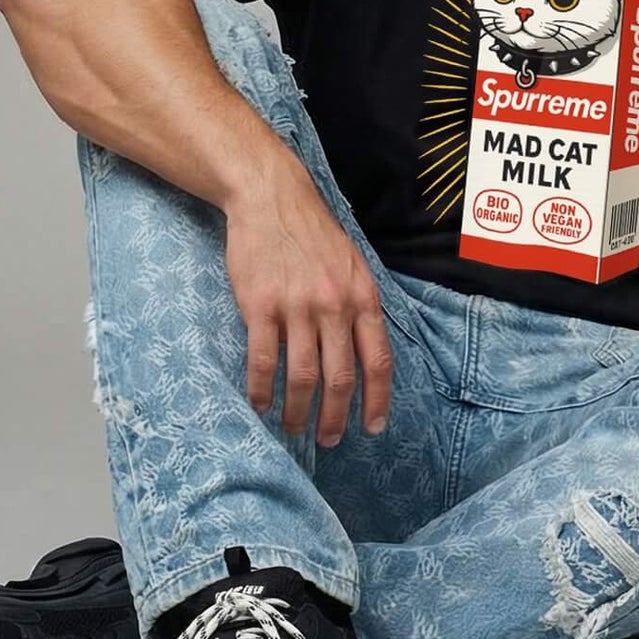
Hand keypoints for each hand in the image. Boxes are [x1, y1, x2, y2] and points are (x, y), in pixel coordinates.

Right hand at [221, 158, 393, 446]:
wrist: (272, 199)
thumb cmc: (314, 234)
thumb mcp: (354, 265)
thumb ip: (361, 305)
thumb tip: (367, 350)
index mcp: (363, 298)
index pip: (378, 360)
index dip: (378, 399)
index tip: (373, 426)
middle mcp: (335, 306)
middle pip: (341, 377)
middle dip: (337, 416)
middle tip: (330, 440)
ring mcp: (297, 306)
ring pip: (303, 375)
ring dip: (300, 410)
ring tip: (295, 428)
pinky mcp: (260, 306)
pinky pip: (264, 359)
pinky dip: (262, 389)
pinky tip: (260, 405)